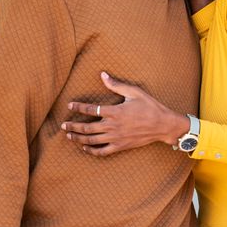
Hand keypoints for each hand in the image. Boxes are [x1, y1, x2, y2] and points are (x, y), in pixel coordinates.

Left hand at [61, 72, 188, 155]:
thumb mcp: (134, 92)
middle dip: (73, 127)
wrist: (163, 125)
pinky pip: (102, 151)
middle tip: (63, 125)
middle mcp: (113, 126)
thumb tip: (102, 75)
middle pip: (87, 128)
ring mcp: (116, 138)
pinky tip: (85, 148)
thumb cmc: (150, 106)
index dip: (78, 108)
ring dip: (78, 139)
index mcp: (115, 112)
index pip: (91, 110)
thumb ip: (116, 85)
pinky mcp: (120, 146)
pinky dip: (92, 151)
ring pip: (92, 140)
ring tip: (69, 136)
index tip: (70, 106)